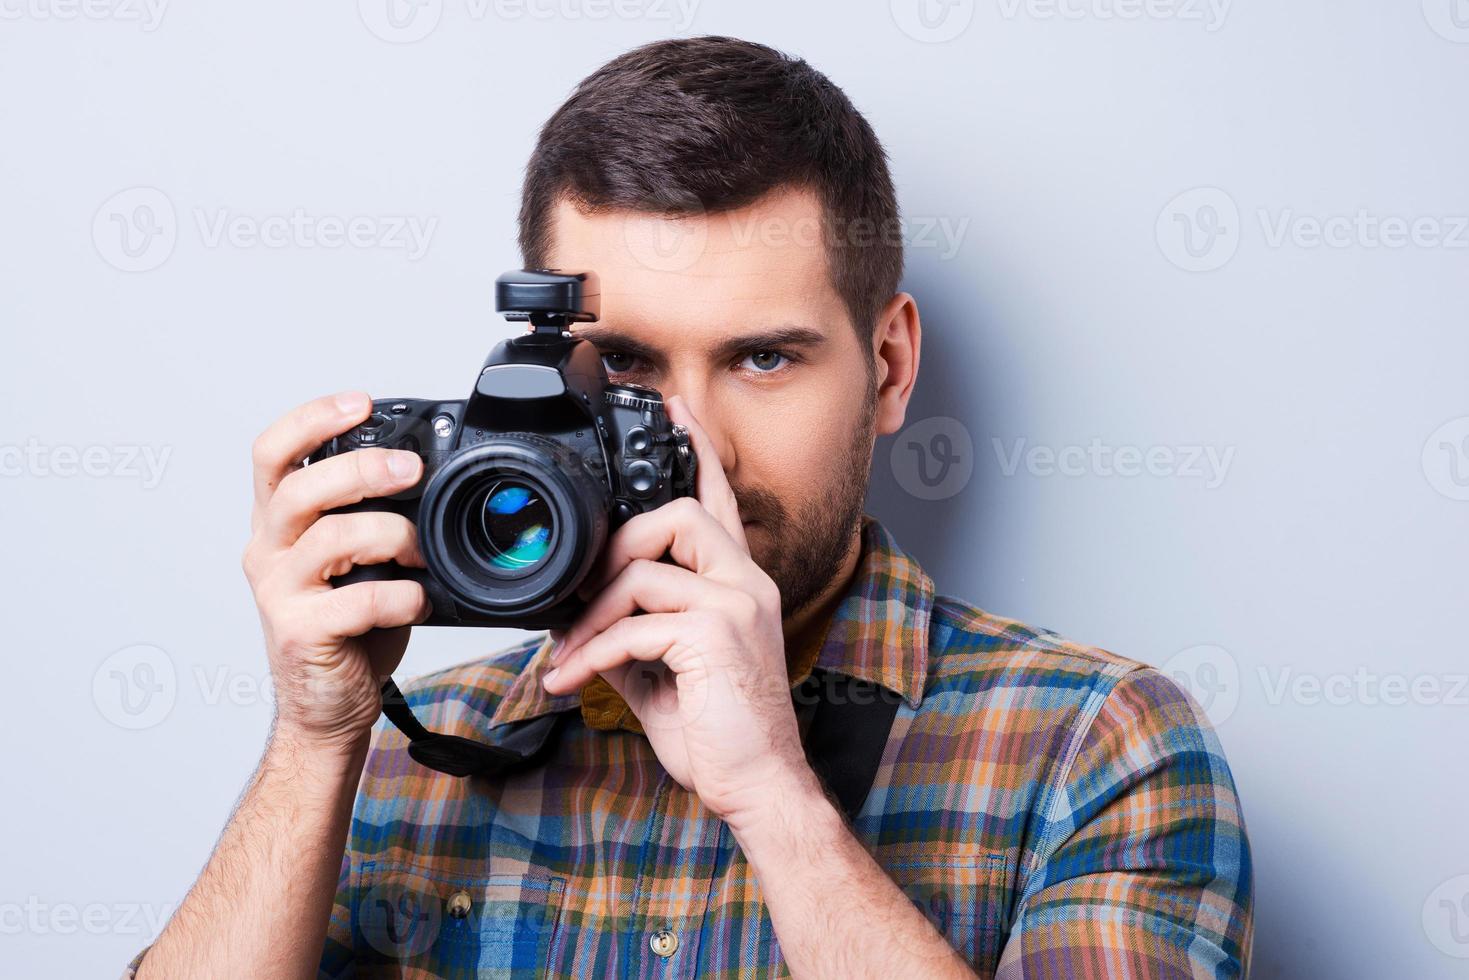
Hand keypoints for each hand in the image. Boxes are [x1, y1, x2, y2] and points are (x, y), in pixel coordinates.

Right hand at [241, 392, 430, 754]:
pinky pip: (356, 600)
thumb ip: (372, 517)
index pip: (272, 453)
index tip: (359, 402)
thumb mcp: (356, 561)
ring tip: (423, 554)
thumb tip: (429, 475)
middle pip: (300, 486)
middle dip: (362, 468)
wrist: (328, 708)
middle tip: (412, 470)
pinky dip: (399, 595)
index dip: (312, 419)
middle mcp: (269, 550)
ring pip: (331, 537)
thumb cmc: (349, 630)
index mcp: (279, 523)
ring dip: (393, 535)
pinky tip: (417, 601)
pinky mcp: (302, 632)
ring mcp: (280, 592)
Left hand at [542, 395, 815, 824]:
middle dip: (617, 546)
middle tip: (583, 594)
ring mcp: (736, 606)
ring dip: (592, 614)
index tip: (674, 408)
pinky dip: (594, 653)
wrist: (756, 786)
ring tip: (571, 654)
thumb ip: (632, 632)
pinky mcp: (717, 637)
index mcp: (739, 584)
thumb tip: (580, 617)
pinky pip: (635, 625)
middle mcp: (746, 583)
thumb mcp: (664, 672)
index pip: (720, 499)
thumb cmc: (719, 732)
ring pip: (646, 568)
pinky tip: (576, 681)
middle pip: (678, 514)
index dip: (698, 450)